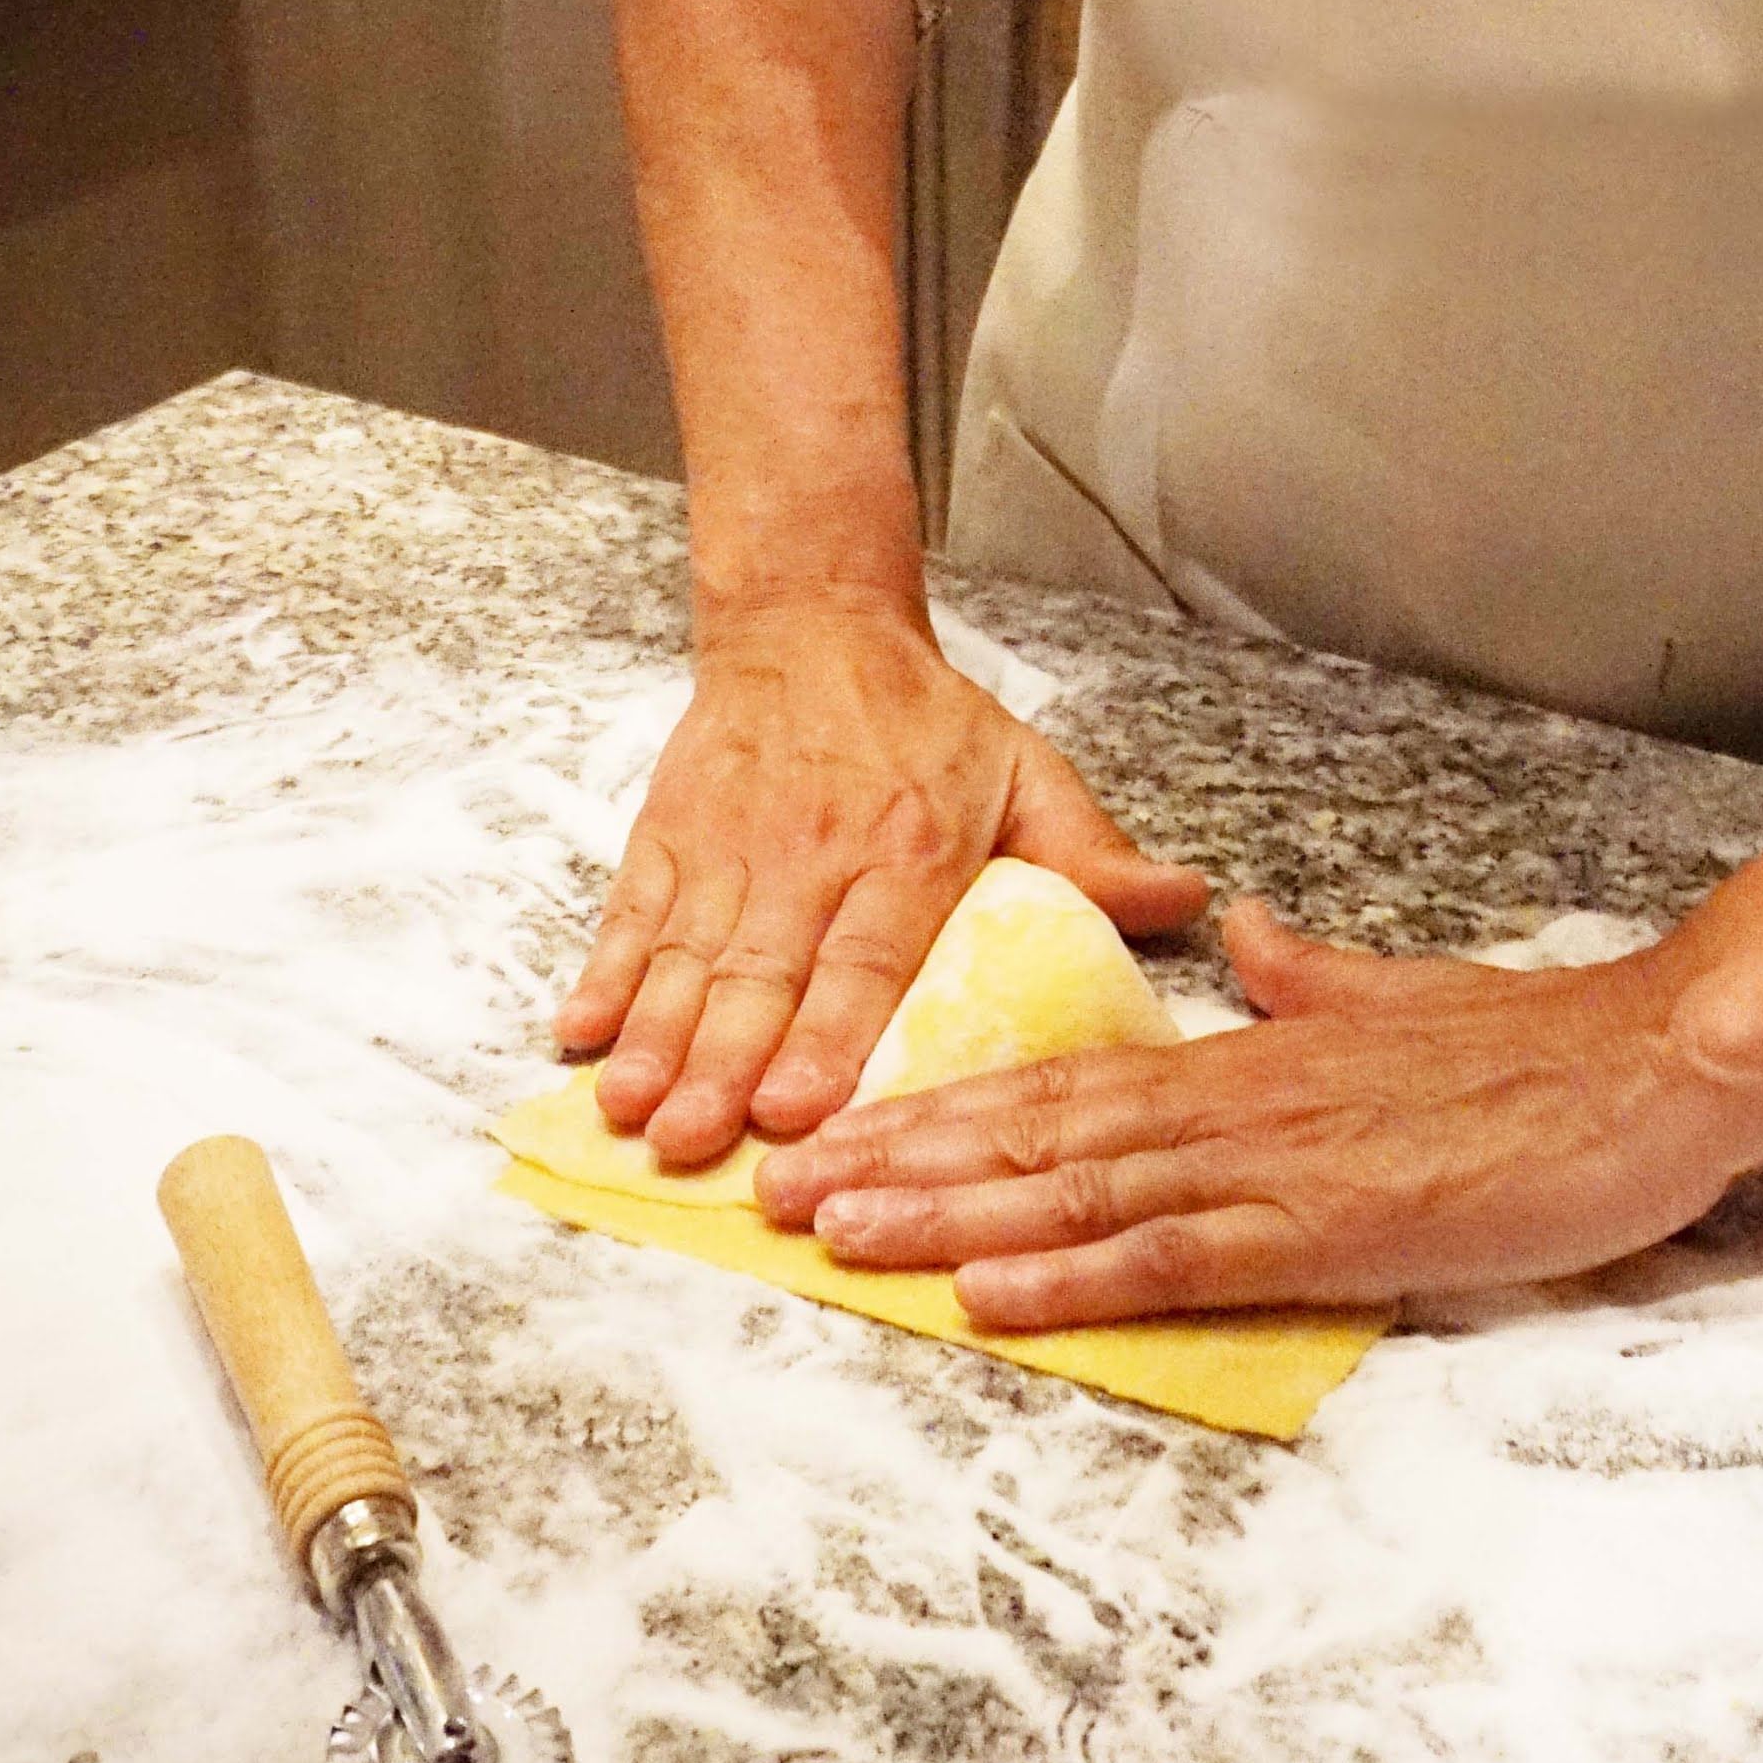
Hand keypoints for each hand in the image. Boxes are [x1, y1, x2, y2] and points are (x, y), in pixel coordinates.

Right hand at [559, 593, 1207, 1168]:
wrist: (812, 622)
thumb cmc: (926, 723)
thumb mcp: (1026, 772)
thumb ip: (1091, 852)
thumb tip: (1182, 900)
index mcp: (908, 849)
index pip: (864, 958)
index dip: (827, 1034)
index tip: (799, 1107)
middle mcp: (812, 853)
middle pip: (761, 974)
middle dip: (723, 1064)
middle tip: (695, 1141)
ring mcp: (730, 846)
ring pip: (688, 956)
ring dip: (656, 1038)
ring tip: (631, 1110)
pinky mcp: (669, 834)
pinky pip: (632, 913)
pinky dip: (604, 973)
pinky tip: (581, 1035)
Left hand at [752, 900, 1758, 1324]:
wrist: (1657, 1061)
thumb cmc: (1542, 1053)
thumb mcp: (1400, 1002)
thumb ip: (1310, 985)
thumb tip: (1243, 942)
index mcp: (1251, 1058)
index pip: (1062, 1082)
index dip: (940, 1110)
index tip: (839, 1132)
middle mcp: (1238, 1101)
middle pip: (1035, 1130)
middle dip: (897, 1160)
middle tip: (771, 1193)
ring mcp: (1278, 1162)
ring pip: (1077, 1186)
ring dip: (948, 1213)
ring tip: (835, 1234)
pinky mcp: (1330, 1225)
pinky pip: (1177, 1252)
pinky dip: (1074, 1271)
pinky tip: (990, 1291)